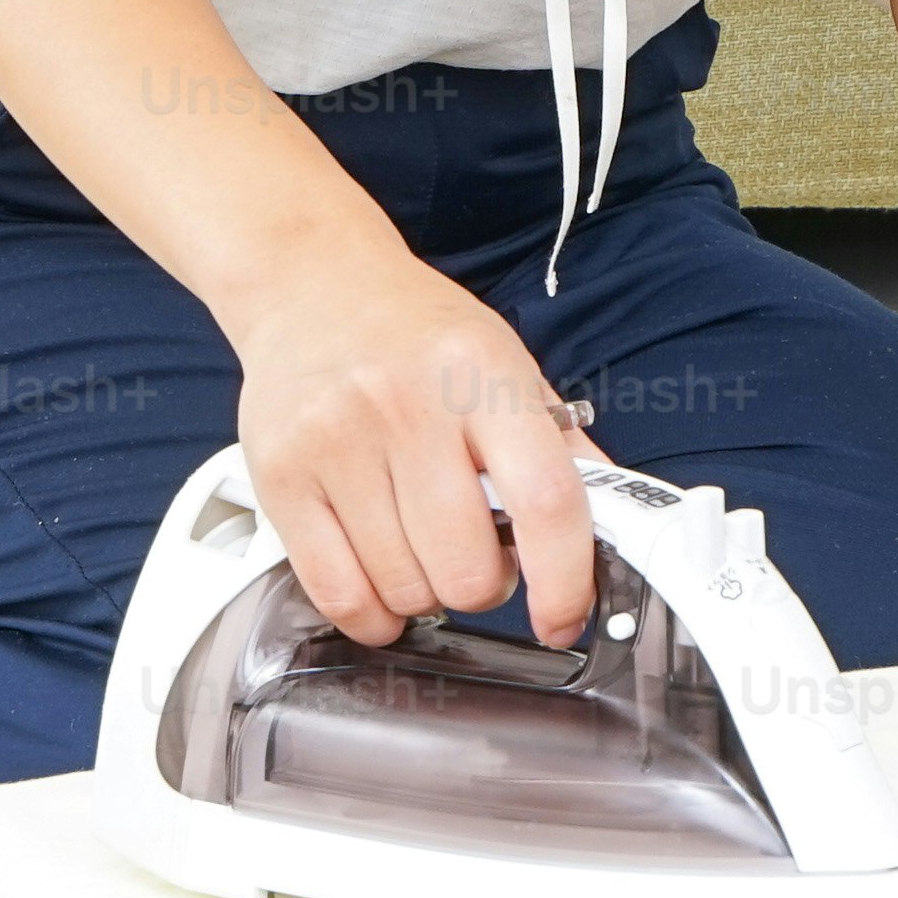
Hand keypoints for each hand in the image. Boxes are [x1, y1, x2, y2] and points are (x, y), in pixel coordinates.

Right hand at [222, 240, 601, 646]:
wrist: (311, 282)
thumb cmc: (416, 333)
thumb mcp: (505, 363)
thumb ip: (560, 444)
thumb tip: (617, 521)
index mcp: (480, 373)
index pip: (545, 501)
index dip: (565, 580)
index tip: (563, 615)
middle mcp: (406, 405)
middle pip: (466, 566)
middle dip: (483, 583)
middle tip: (475, 552)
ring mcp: (336, 442)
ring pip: (404, 589)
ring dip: (424, 594)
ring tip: (419, 545)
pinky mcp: (280, 476)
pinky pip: (339, 595)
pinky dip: (371, 613)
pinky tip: (379, 581)